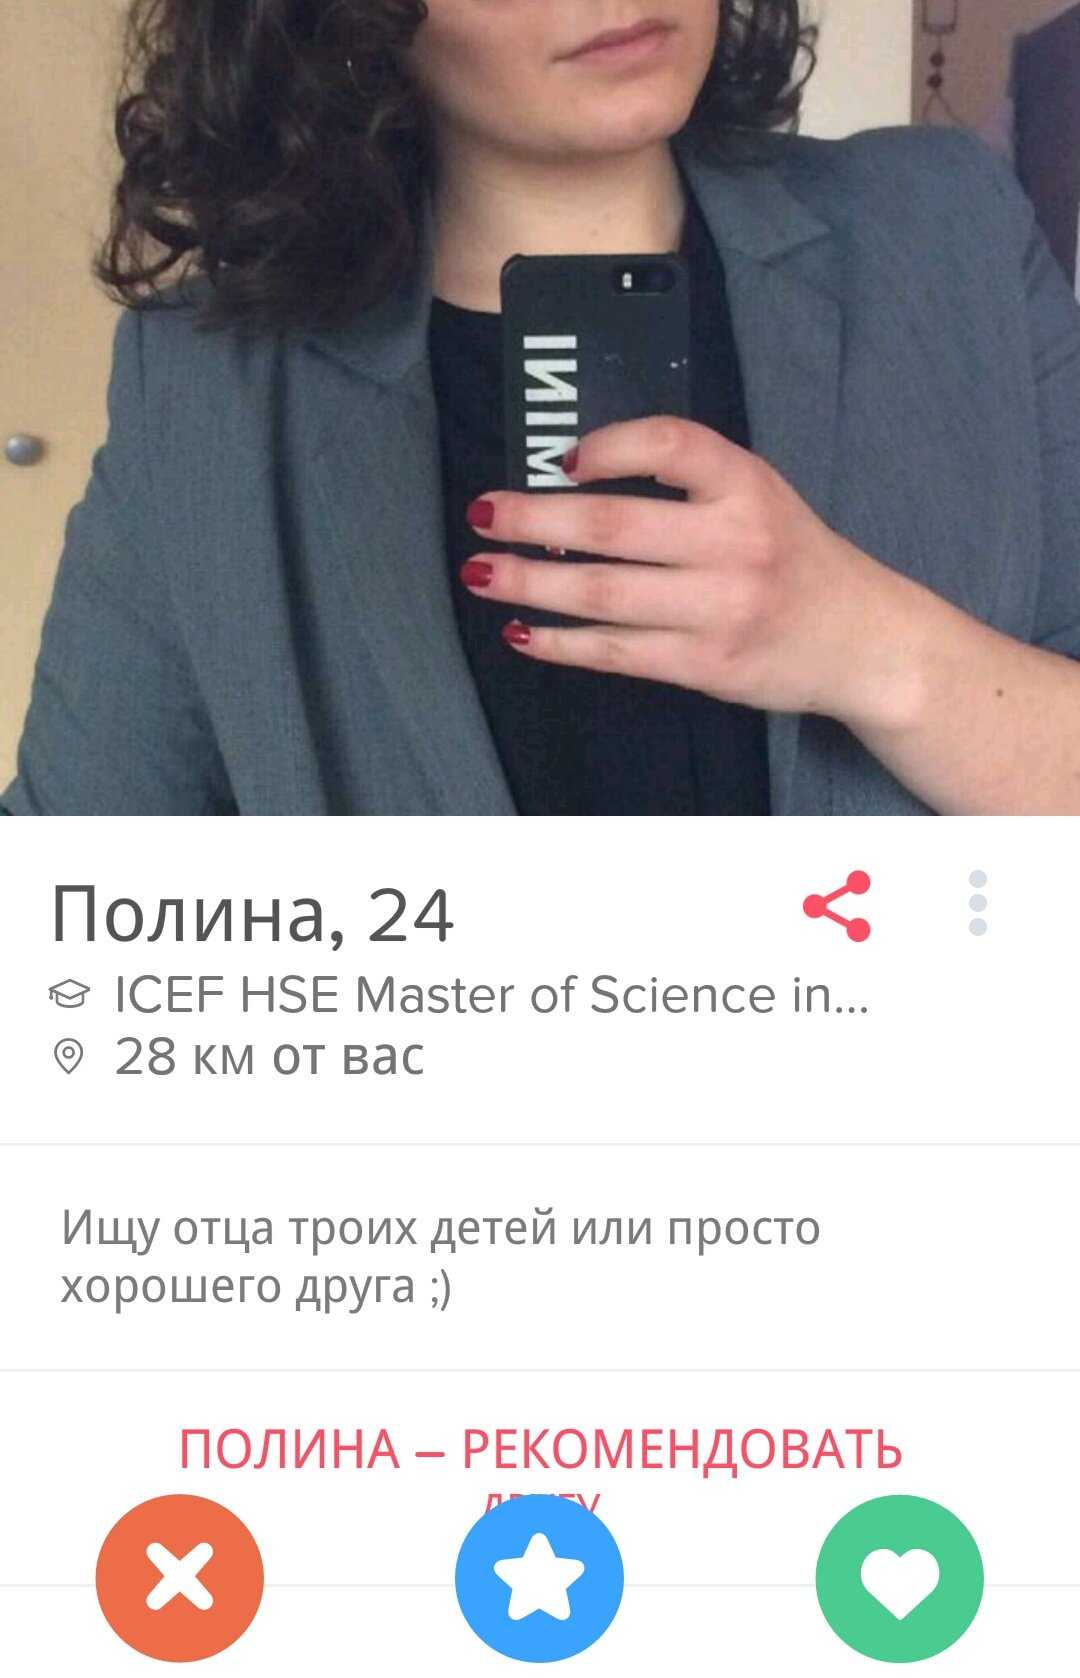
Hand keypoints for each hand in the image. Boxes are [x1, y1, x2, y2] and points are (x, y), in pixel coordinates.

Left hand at [461, 417, 930, 732]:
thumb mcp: (759, 495)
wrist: (863, 640)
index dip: (610, 445)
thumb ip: (690, 481)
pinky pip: (617, 652)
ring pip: (603, 595)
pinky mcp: (706, 665)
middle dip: (533, 519)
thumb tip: (577, 475)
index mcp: (748, 487)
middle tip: (481, 512)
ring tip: (481, 571)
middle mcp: (736, 545)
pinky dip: (562, 643)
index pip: (672, 444)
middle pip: (614, 527)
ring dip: (530, 583)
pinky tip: (522, 631)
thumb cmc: (794, 559)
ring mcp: (719, 611)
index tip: (563, 458)